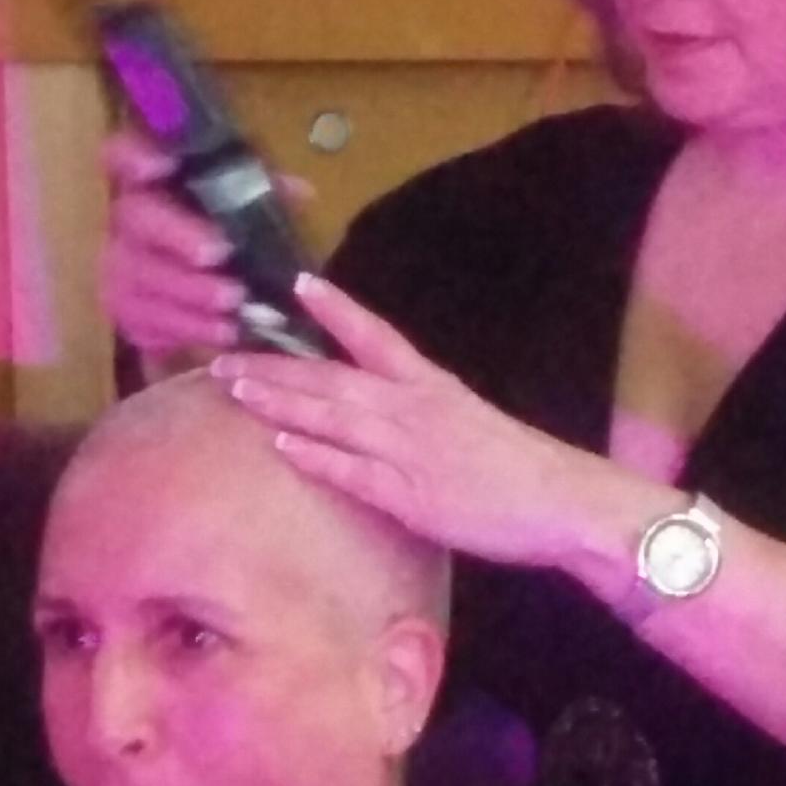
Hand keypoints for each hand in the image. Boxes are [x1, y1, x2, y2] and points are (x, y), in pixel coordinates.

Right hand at [100, 131, 245, 356]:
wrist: (198, 290)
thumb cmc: (223, 232)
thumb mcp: (246, 206)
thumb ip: (266, 193)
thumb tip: (302, 192)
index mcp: (149, 180)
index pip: (121, 154)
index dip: (135, 157)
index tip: (164, 164)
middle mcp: (125, 219)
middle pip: (137, 218)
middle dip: (178, 236)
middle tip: (217, 252)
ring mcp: (119, 267)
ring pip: (141, 278)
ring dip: (188, 292)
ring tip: (232, 303)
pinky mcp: (128, 312)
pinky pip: (147, 323)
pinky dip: (187, 330)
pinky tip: (221, 333)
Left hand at [211, 272, 597, 569]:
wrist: (561, 502)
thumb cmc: (519, 469)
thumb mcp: (467, 424)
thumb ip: (423, 416)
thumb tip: (382, 413)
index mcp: (432, 387)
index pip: (376, 337)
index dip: (336, 310)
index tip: (298, 284)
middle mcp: (414, 410)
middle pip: (334, 379)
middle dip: (276, 368)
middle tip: (224, 358)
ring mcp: (409, 451)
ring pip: (333, 418)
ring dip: (281, 404)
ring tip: (236, 391)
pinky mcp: (409, 495)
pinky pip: (353, 472)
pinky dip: (317, 457)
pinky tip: (281, 446)